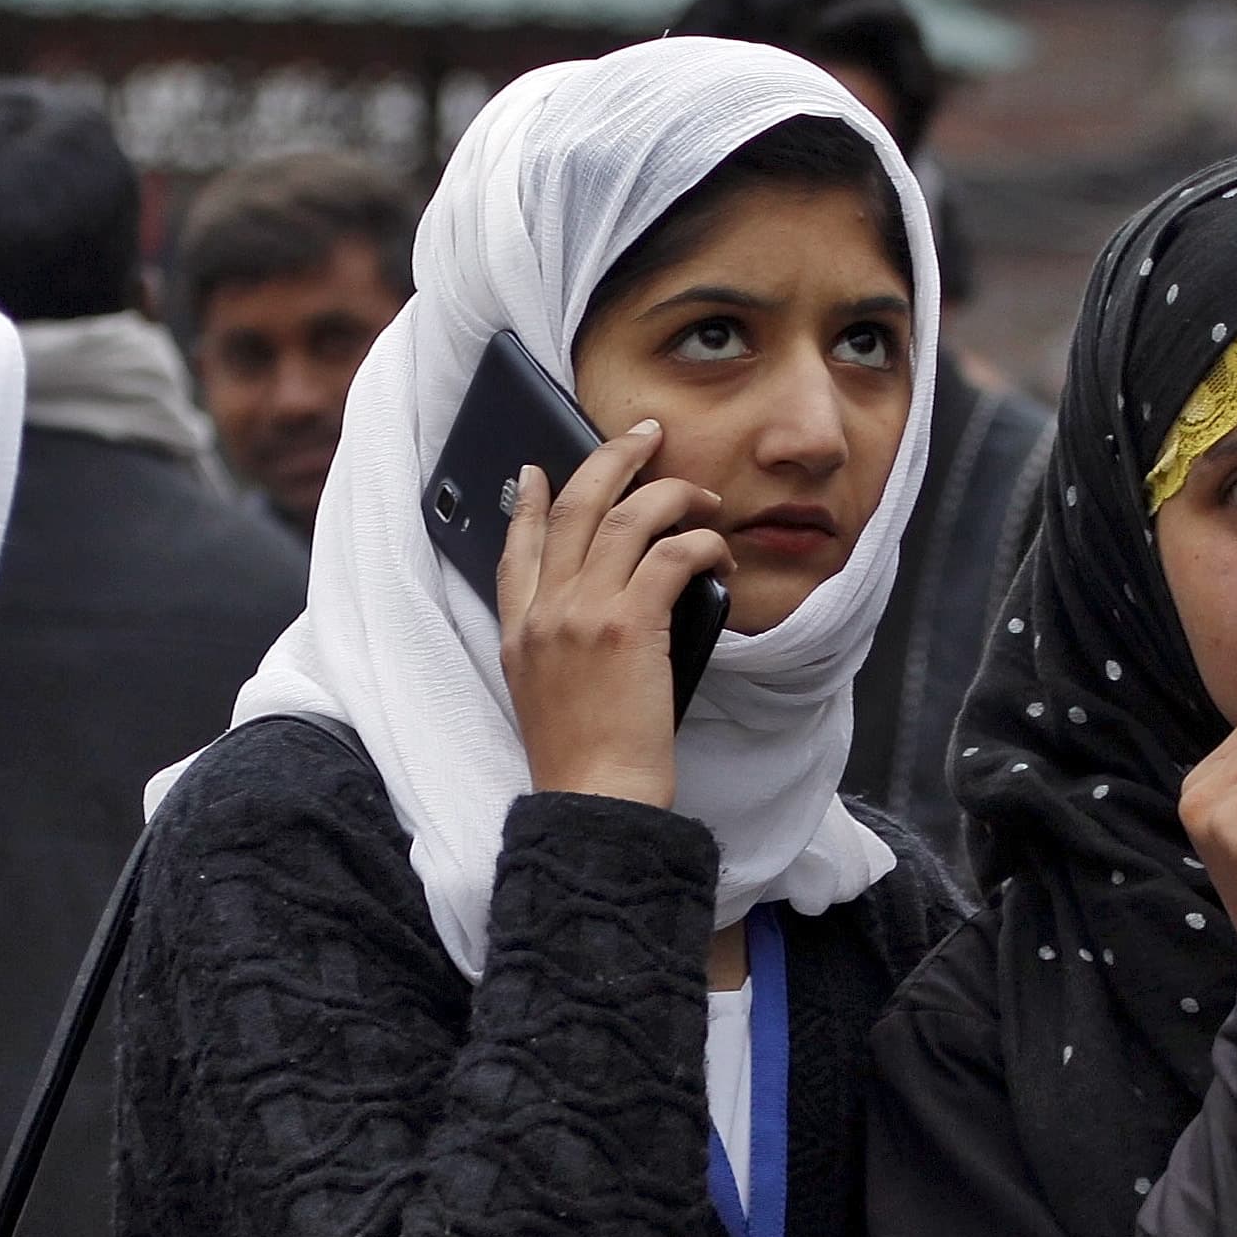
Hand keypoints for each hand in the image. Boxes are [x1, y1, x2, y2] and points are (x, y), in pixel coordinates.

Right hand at [497, 420, 729, 806]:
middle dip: (612, 459)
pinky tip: (720, 554)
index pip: (516, 546)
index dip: (527, 501)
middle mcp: (545, 611)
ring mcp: (583, 613)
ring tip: (702, 497)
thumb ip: (557, 646)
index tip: (536, 472)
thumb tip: (600, 609)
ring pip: (627, 517)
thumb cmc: (585, 762)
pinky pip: (672, 555)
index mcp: (518, 630)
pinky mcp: (630, 624)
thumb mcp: (542, 696)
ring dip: (672, 495)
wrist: (594, 798)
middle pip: (573, 506)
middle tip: (645, 438)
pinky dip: (702, 543)